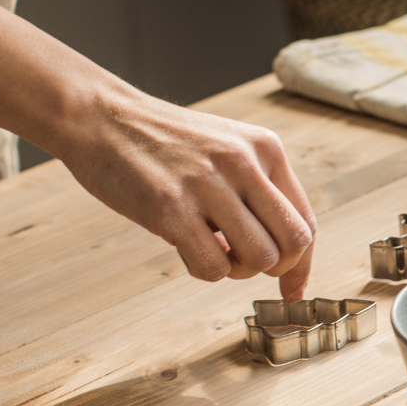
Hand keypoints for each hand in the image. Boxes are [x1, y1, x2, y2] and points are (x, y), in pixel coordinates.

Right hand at [54, 85, 317, 296]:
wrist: (101, 116)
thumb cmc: (162, 142)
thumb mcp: (226, 149)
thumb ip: (257, 191)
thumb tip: (284, 257)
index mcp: (265, 148)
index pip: (305, 220)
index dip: (300, 264)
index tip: (290, 288)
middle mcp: (244, 163)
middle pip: (293, 243)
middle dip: (274, 269)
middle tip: (242, 264)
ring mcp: (208, 185)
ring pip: (260, 259)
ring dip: (237, 271)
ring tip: (211, 251)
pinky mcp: (171, 208)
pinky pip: (213, 267)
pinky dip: (203, 270)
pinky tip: (185, 248)